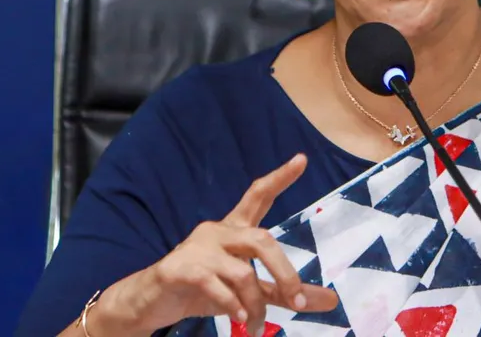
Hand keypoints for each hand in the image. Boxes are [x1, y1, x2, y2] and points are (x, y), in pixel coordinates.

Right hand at [94, 154, 337, 335]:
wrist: (149, 303)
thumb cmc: (203, 289)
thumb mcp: (249, 292)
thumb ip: (285, 293)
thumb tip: (330, 301)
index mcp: (233, 230)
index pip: (257, 196)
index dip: (279, 178)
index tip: (301, 159)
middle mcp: (217, 232)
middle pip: (261, 239)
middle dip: (284, 271)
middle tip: (297, 301)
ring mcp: (197, 248)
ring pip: (242, 271)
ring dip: (256, 303)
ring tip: (256, 324)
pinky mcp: (180, 268)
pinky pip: (216, 285)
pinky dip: (233, 305)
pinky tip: (238, 317)